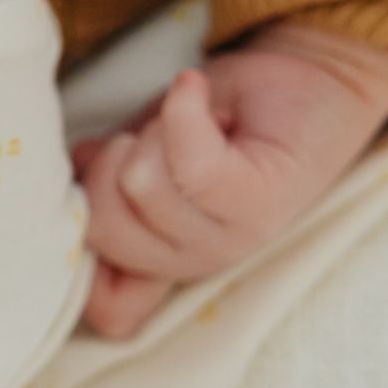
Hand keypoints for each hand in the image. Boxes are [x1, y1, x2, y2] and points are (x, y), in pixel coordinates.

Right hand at [69, 21, 387, 339]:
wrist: (310, 76)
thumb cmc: (223, 113)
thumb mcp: (146, 145)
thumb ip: (106, 173)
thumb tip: (77, 170)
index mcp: (163, 261)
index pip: (108, 310)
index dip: (81, 254)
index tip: (95, 181)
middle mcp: (195, 263)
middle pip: (102, 228)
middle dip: (108, 163)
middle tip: (151, 134)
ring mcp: (230, 239)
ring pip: (140, 186)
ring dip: (153, 130)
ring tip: (190, 116)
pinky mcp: (259, 201)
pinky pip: (193, 166)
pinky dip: (182, 114)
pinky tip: (193, 89)